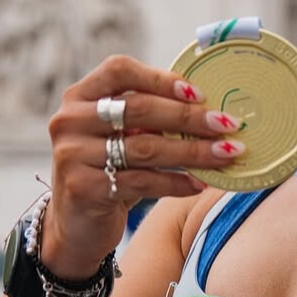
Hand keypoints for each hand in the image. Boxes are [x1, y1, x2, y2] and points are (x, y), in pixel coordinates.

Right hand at [43, 54, 247, 277]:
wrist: (75, 225)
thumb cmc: (108, 173)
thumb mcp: (120, 138)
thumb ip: (147, 119)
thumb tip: (208, 109)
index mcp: (79, 97)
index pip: (119, 71)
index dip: (160, 78)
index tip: (199, 93)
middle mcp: (70, 121)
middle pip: (138, 109)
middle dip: (188, 117)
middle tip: (226, 124)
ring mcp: (73, 155)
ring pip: (145, 148)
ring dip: (191, 152)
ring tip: (225, 154)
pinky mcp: (85, 189)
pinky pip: (142, 182)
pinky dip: (176, 183)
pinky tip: (199, 184)